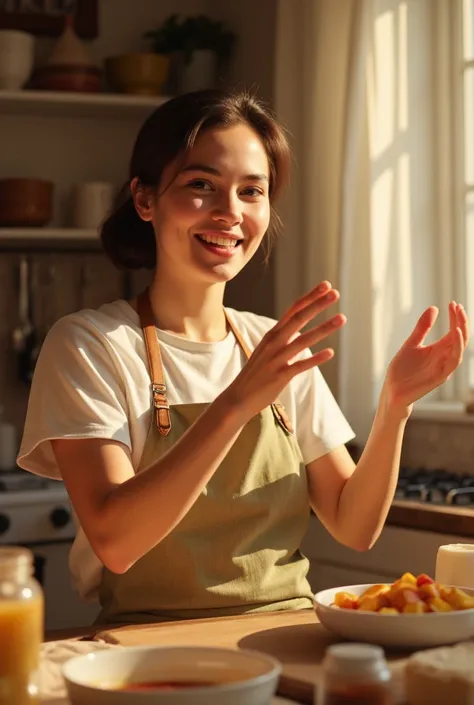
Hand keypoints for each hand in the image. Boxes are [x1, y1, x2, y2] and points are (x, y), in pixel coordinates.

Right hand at [222, 281, 345, 420]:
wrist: (238, 397)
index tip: (326, 285)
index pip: (293, 310)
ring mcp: (276, 359)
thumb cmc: (256, 374)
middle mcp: (274, 343)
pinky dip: (315, 359)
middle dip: (317, 305)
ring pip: (302, 340)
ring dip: (323, 328)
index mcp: (272, 334)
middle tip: (335, 293)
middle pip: (298, 318)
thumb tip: (299, 330)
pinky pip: (300, 365)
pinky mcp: (279, 376)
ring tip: (341, 318)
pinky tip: (330, 352)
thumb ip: (283, 338)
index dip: (310, 297)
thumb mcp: (267, 350)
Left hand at [382, 302, 468, 416]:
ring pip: (460, 349)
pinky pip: (453, 361)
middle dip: (461, 321)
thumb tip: (434, 307)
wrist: (392, 390)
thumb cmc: (402, 370)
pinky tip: (454, 334)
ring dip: (462, 333)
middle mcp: (444, 357)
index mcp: (439, 349)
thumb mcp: (412, 343)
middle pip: (460, 337)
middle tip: (458, 306)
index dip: (455, 317)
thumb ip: (422, 328)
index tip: (453, 303)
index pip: (453, 330)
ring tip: (459, 316)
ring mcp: (443, 367)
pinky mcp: (440, 377)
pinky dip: (456, 348)